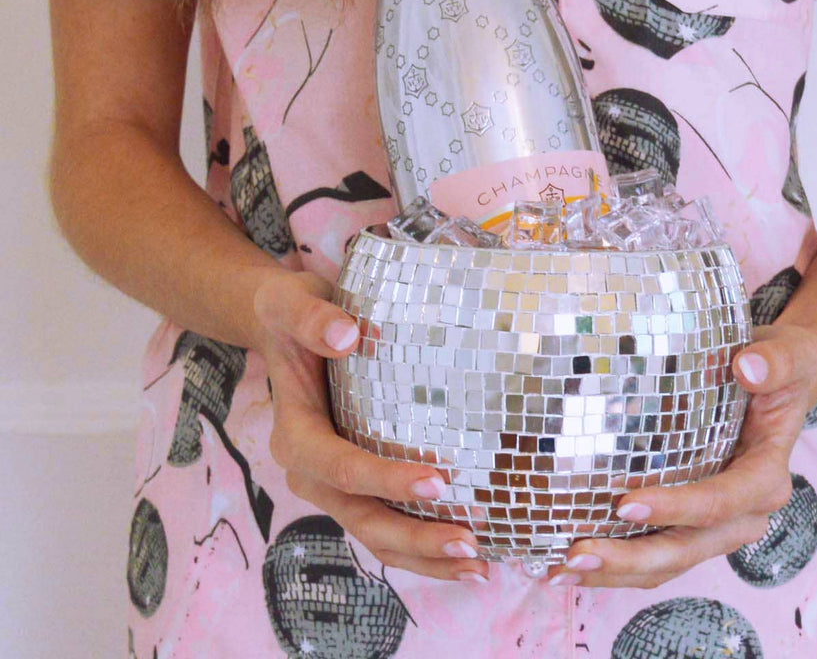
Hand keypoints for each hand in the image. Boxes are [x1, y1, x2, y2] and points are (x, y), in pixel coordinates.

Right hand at [252, 269, 489, 583]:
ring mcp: (333, 482)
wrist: (285, 326)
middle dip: (415, 537)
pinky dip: (422, 544)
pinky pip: (387, 523)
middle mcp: (310, 469)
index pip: (339, 466)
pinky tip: (466, 552)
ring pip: (376, 534)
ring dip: (424, 556)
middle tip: (469, 541)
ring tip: (478, 565)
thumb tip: (349, 336)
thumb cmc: (292, 313)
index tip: (438, 479)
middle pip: (361, 517)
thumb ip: (311, 318)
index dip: (385, 478)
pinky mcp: (356, 482)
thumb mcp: (290, 303)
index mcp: (293, 434)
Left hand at [543, 322, 816, 588]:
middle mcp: (745, 513)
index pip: (719, 502)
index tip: (624, 503)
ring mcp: (719, 525)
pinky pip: (658, 554)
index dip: (675, 508)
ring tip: (563, 570)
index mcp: (765, 478)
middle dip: (632, 558)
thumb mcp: (787, 358)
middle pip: (687, 548)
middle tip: (575, 555)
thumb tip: (747, 367)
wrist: (781, 383)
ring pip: (668, 563)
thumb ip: (774, 362)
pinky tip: (574, 564)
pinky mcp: (696, 524)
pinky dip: (619, 564)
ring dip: (617, 571)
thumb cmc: (780, 371)